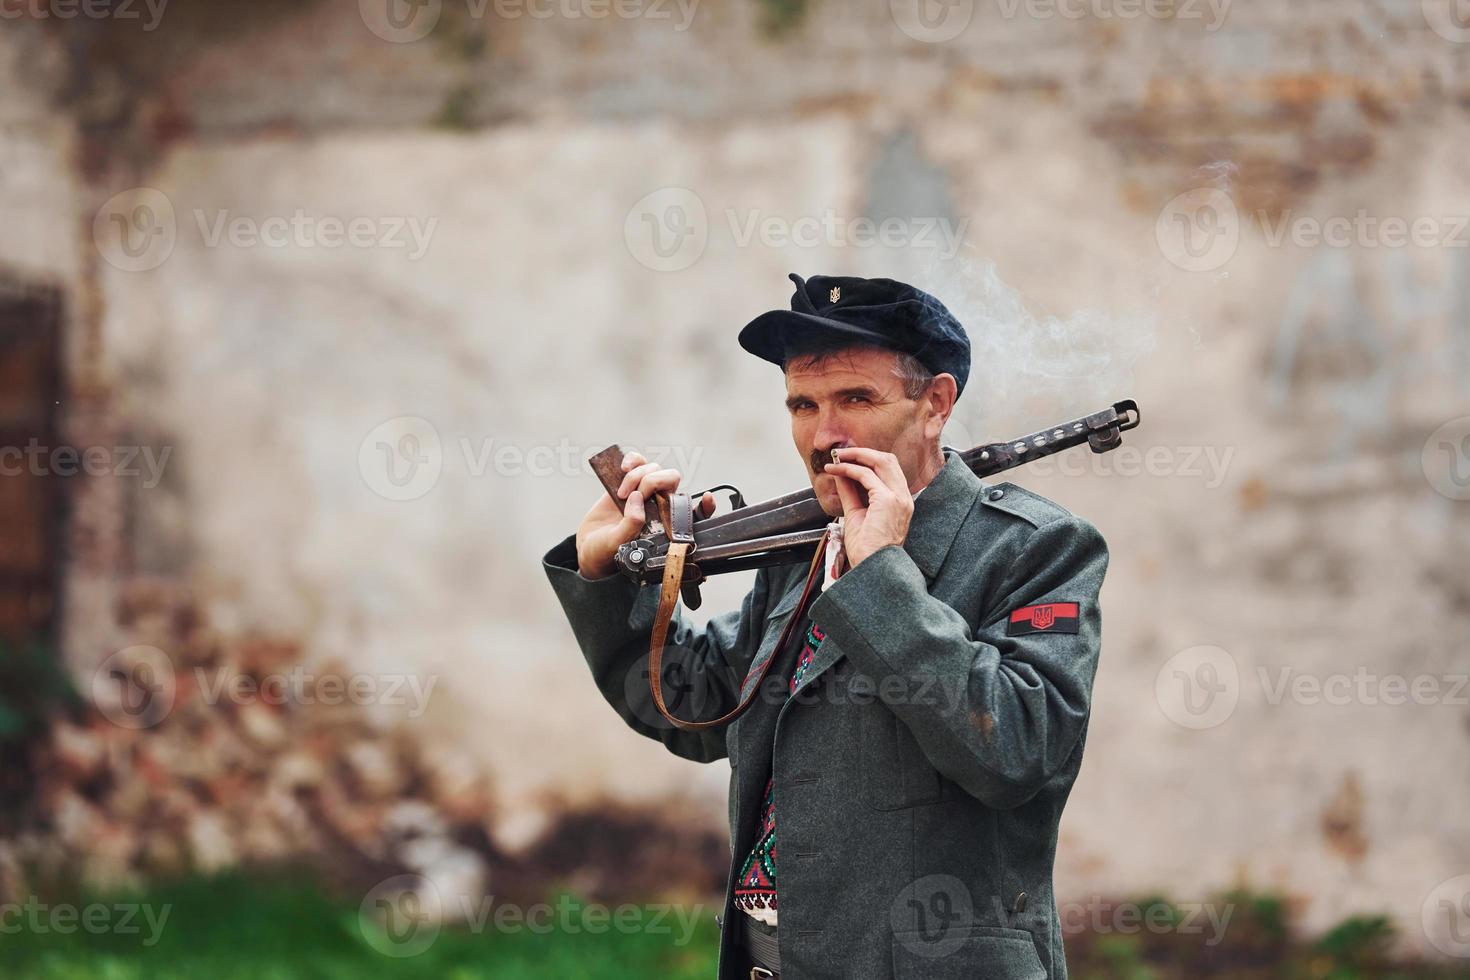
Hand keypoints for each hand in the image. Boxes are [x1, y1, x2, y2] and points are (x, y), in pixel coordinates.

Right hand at [575, 450, 714, 579]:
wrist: (588, 548)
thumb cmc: (608, 552)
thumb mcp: (619, 544)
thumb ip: (632, 524)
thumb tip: (638, 498)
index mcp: (665, 524)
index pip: (693, 513)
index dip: (705, 506)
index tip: (708, 498)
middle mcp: (659, 506)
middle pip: (670, 479)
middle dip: (653, 482)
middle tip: (634, 496)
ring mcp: (644, 492)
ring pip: (653, 468)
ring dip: (637, 475)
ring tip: (621, 494)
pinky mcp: (628, 482)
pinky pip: (637, 461)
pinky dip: (632, 460)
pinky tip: (623, 469)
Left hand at [823, 447, 913, 567]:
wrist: (872, 568)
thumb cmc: (867, 549)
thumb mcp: (856, 514)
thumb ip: (851, 492)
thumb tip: (841, 474)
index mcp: (901, 501)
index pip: (889, 469)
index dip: (868, 459)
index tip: (847, 458)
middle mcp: (904, 497)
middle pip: (888, 459)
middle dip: (863, 452)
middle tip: (840, 452)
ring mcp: (898, 498)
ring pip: (880, 461)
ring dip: (856, 455)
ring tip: (837, 457)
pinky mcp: (887, 501)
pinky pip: (866, 475)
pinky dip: (849, 469)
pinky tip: (836, 470)